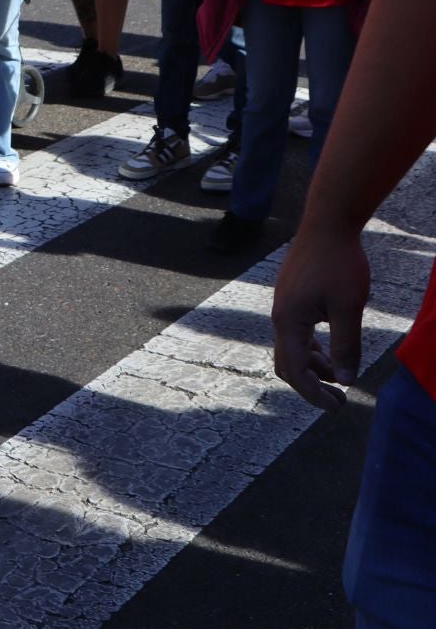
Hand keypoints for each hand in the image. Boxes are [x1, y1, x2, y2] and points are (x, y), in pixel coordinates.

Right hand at [272, 227, 368, 409]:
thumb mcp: (348, 307)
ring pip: (293, 348)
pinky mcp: (293, 297)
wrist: (328, 222)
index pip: (295, 371)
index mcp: (288, 321)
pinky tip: (331, 349)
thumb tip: (346, 380)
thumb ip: (346, 345)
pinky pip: (297, 332)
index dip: (314, 394)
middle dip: (312, 386)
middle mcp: (280, 316)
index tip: (338, 406)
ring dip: (314, 366)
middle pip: (288, 364)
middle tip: (338, 400)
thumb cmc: (339, 262)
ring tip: (340, 375)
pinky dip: (313, 348)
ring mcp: (285, 306)